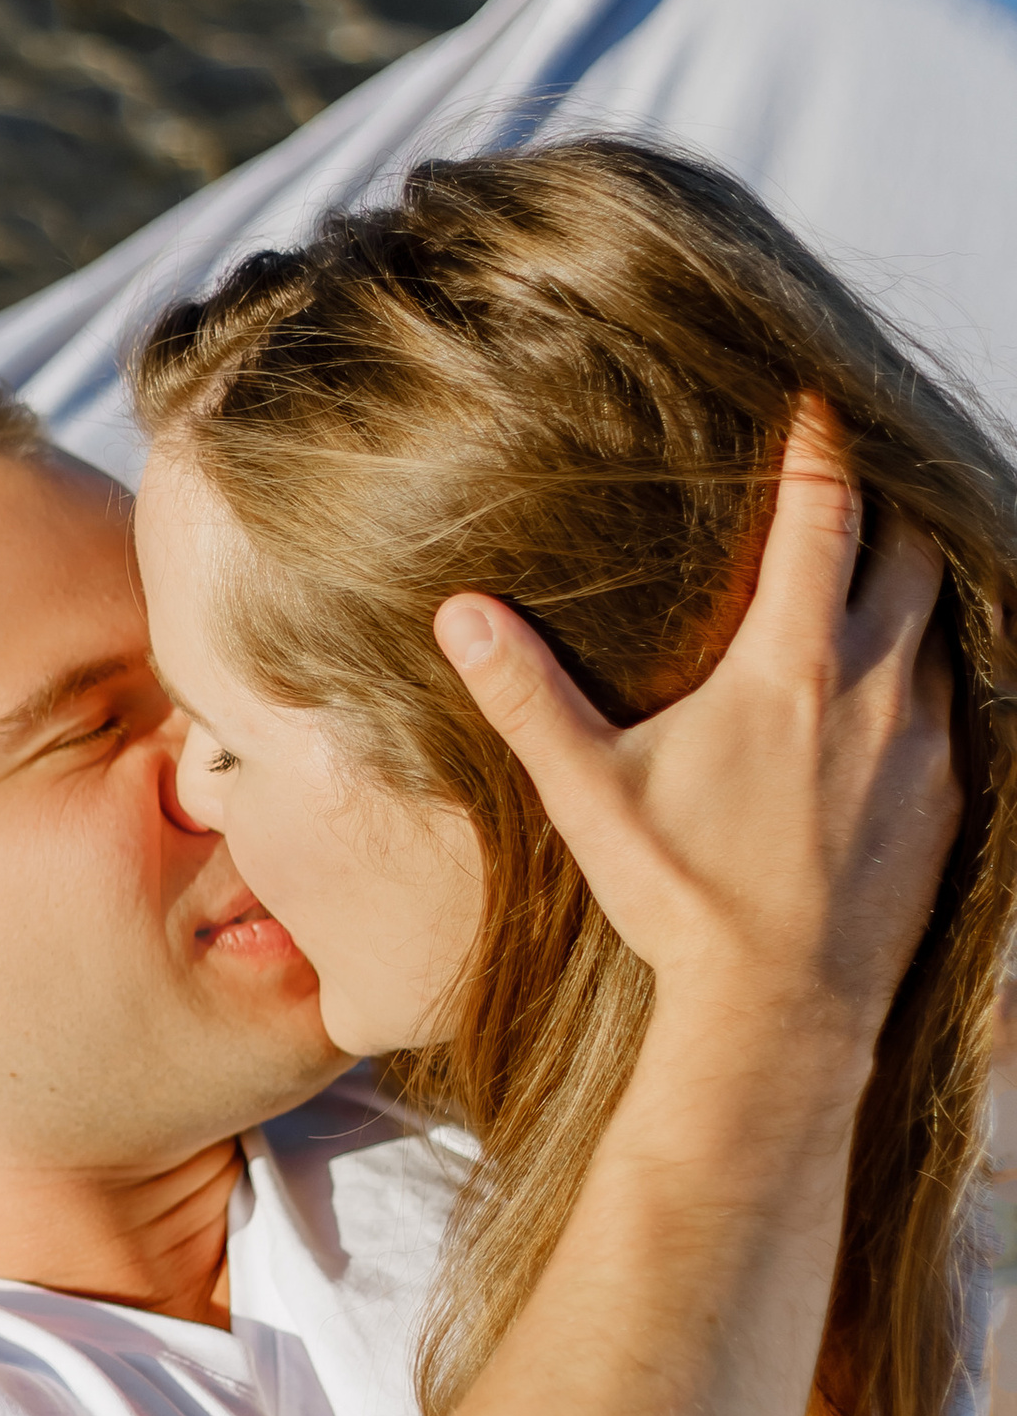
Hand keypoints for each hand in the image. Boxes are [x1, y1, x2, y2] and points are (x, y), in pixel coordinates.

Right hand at [434, 396, 955, 1074]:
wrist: (782, 1009)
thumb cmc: (681, 896)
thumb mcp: (588, 792)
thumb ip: (524, 695)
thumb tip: (458, 613)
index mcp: (790, 667)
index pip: (827, 515)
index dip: (821, 448)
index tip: (812, 406)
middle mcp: (875, 689)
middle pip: (910, 554)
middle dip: (882, 514)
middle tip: (842, 495)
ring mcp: (924, 745)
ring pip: (941, 628)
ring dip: (909, 597)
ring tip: (868, 585)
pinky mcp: (950, 800)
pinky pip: (956, 706)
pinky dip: (927, 677)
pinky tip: (886, 697)